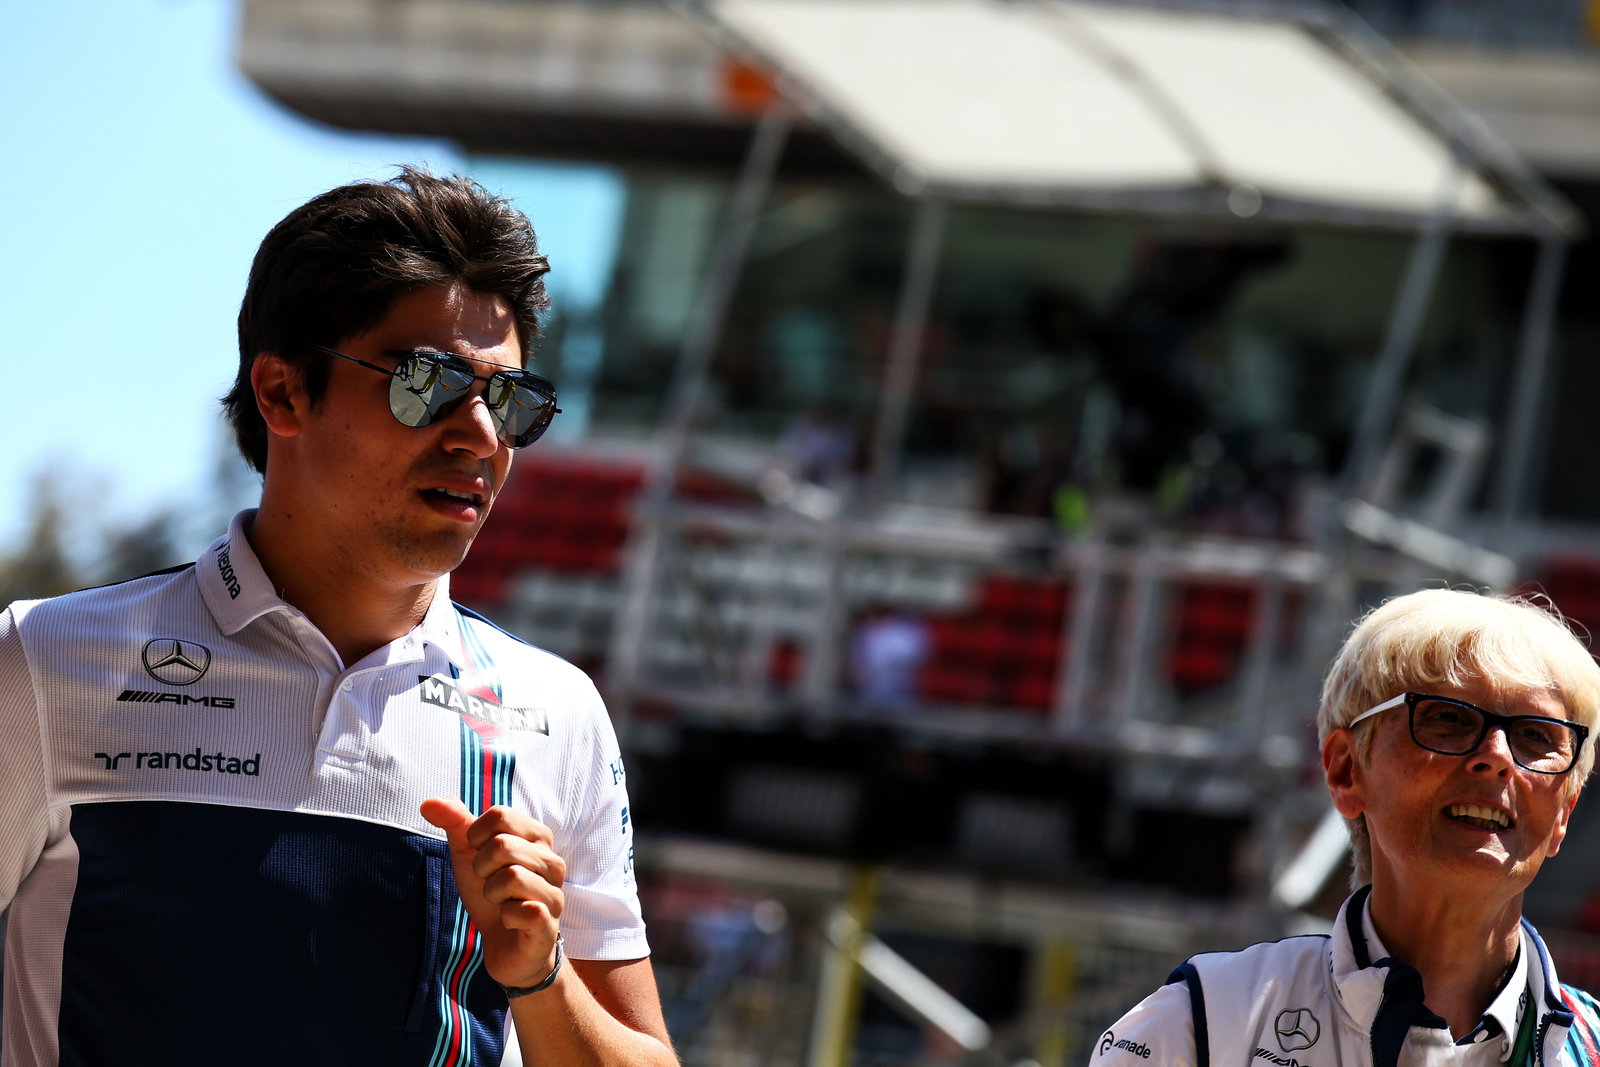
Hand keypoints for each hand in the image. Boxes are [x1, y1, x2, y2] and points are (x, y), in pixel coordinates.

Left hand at [420, 798, 565, 987]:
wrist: (504, 946)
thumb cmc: (491, 895)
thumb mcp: (468, 855)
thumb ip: (454, 823)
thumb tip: (427, 803)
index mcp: (538, 837)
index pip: (501, 814)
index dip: (477, 838)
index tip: (481, 858)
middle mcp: (553, 861)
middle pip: (503, 845)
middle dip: (481, 868)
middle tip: (490, 884)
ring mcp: (555, 893)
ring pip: (510, 877)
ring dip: (491, 894)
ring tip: (500, 902)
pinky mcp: (549, 924)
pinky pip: (520, 910)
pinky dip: (504, 917)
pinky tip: (510, 921)